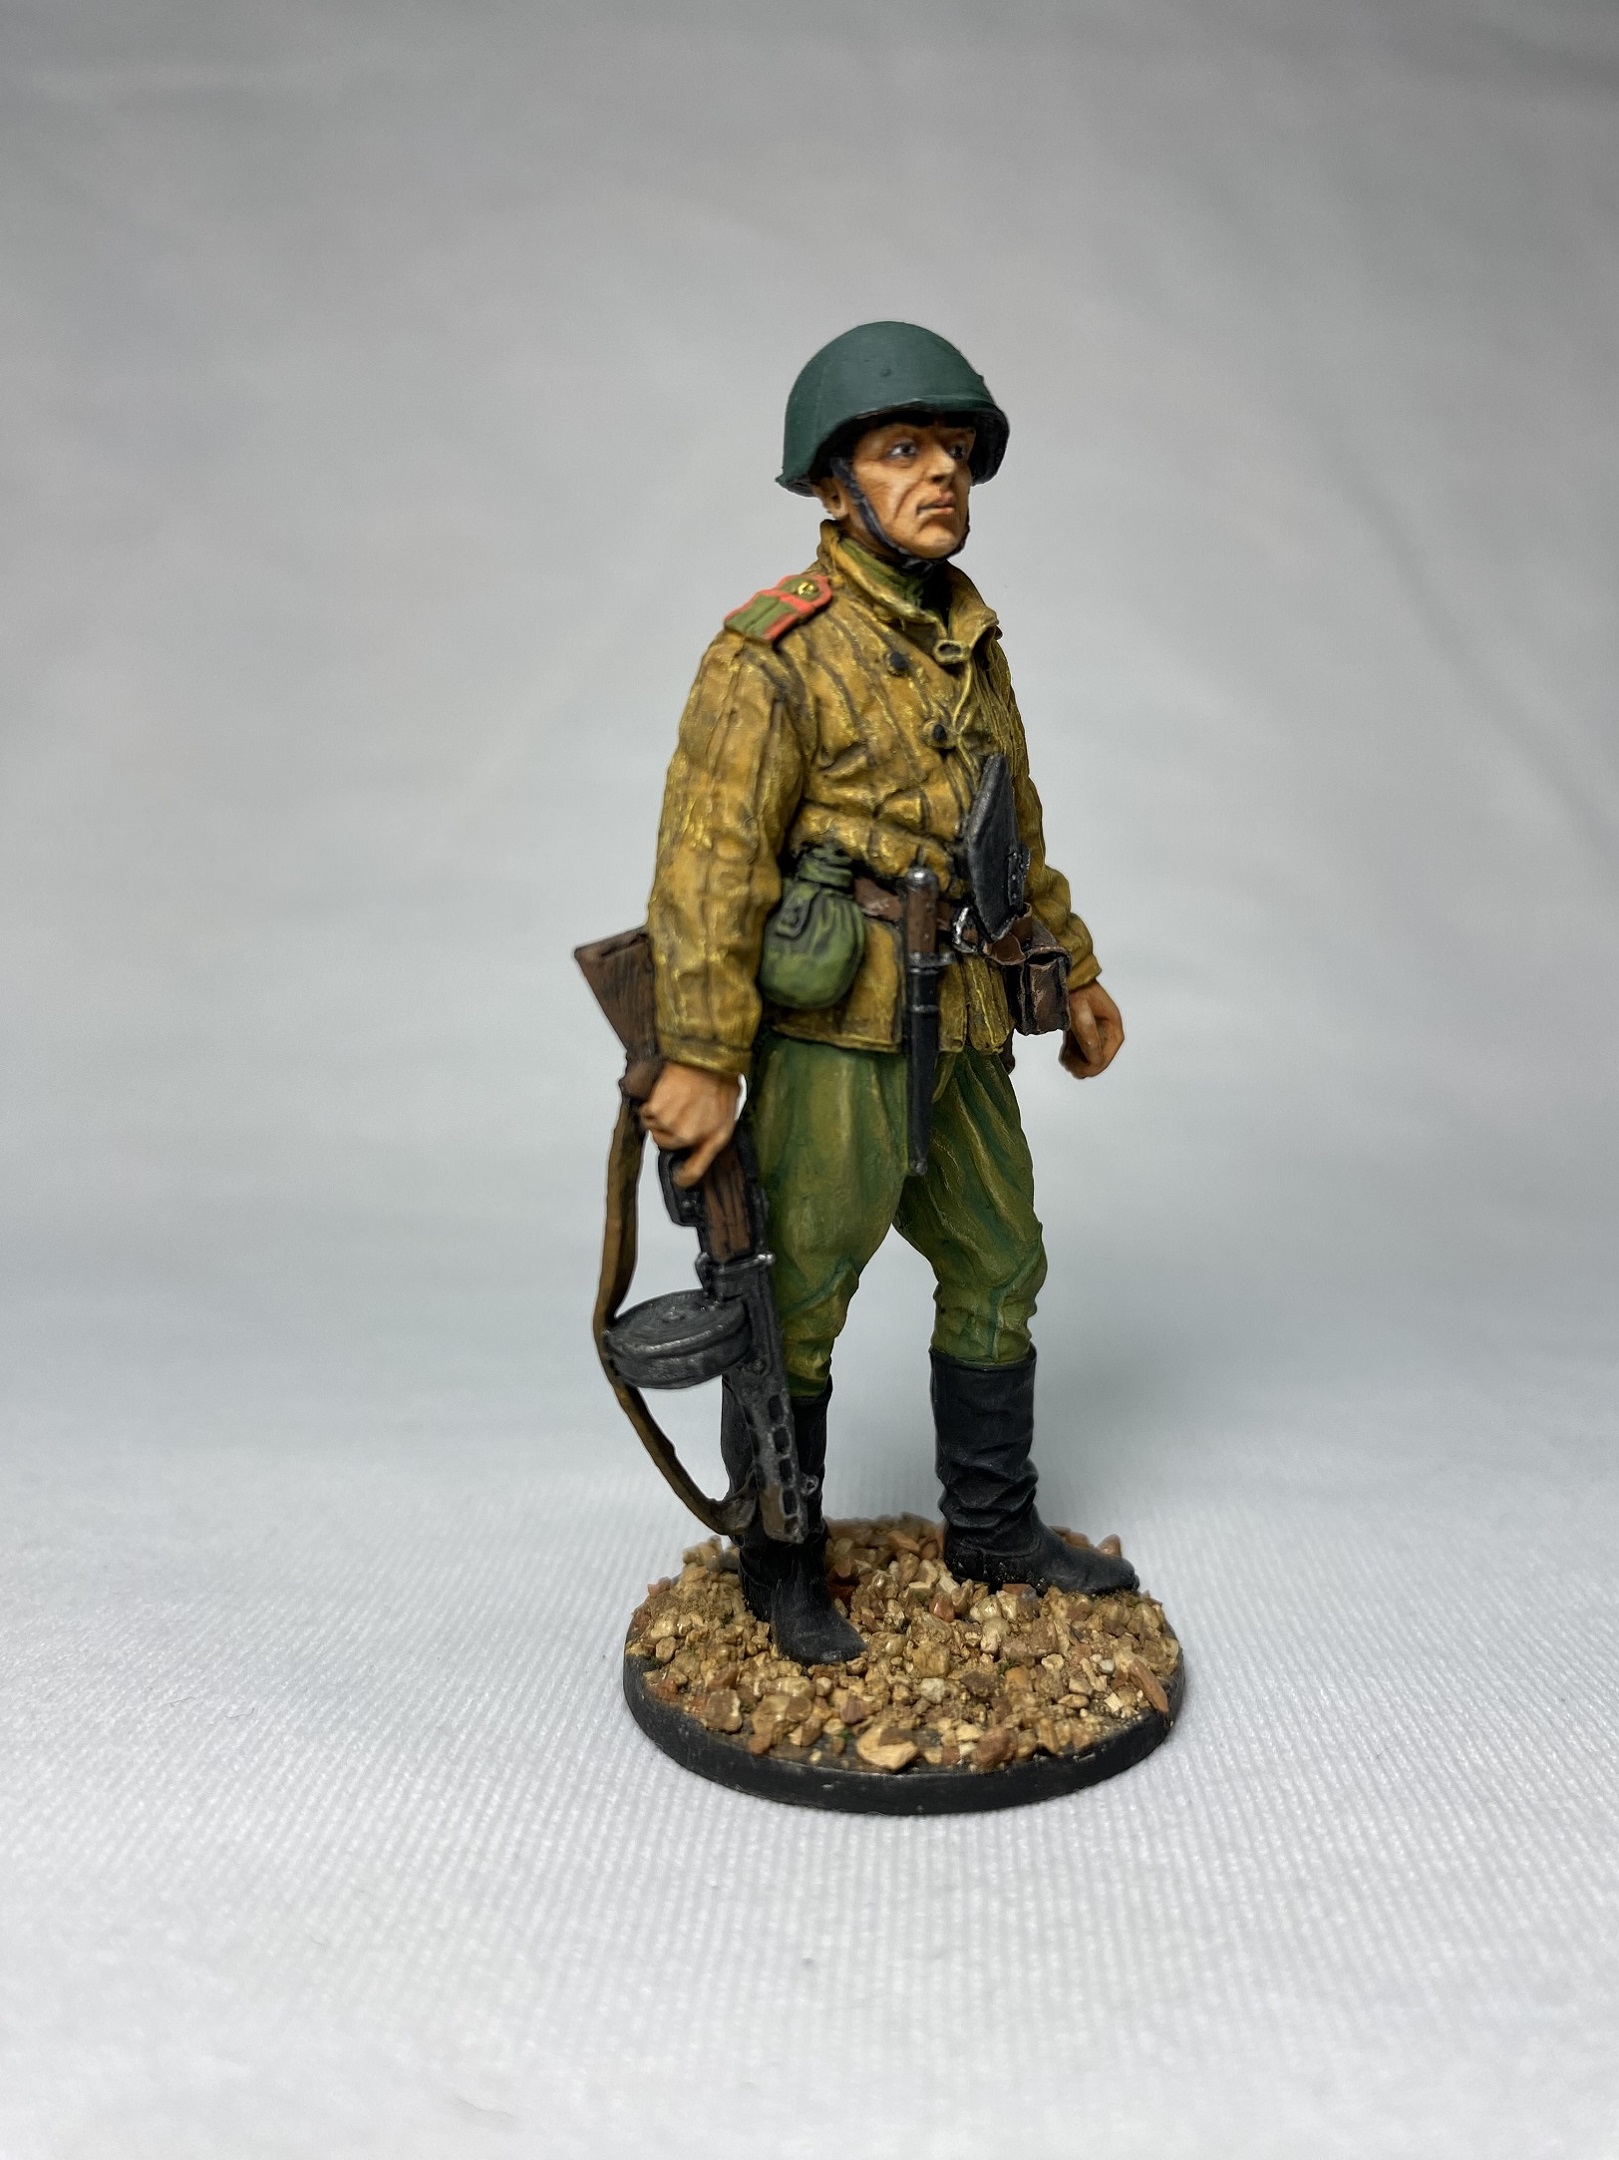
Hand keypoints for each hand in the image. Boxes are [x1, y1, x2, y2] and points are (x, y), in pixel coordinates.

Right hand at [640, 1062, 740, 1185]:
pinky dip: (650, 1104)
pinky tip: (665, 1092)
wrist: (708, 1056)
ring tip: (675, 1098)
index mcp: (714, 1139)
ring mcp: (672, 1124)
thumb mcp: (727, 1113)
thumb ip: (711, 1134)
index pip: (695, 1171)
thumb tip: (693, 1144)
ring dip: (658, 1115)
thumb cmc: (720, 1080)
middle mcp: (690, 1136)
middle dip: (667, 1130)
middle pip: (665, 1145)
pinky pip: (645, 1114)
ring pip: (653, 1128)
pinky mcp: (657, 1110)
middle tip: (679, 1110)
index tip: (678, 1179)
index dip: (684, 1179)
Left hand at [1060, 980, 1123, 1078]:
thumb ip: (1088, 1033)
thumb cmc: (1074, 989)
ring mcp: (1097, 1030)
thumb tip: (1094, 1059)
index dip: (1092, 1066)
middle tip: (1066, 1062)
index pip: (1106, 1056)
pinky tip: (1064, 1054)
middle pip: (1099, 1058)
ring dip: (1077, 1061)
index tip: (1076, 1070)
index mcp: (1113, 1025)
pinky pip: (1082, 1049)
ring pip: (1089, 1056)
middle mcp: (1108, 1029)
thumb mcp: (1081, 1010)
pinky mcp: (1085, 1029)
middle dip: (1083, 1064)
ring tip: (1064, 1058)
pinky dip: (1074, 1055)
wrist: (1065, 974)